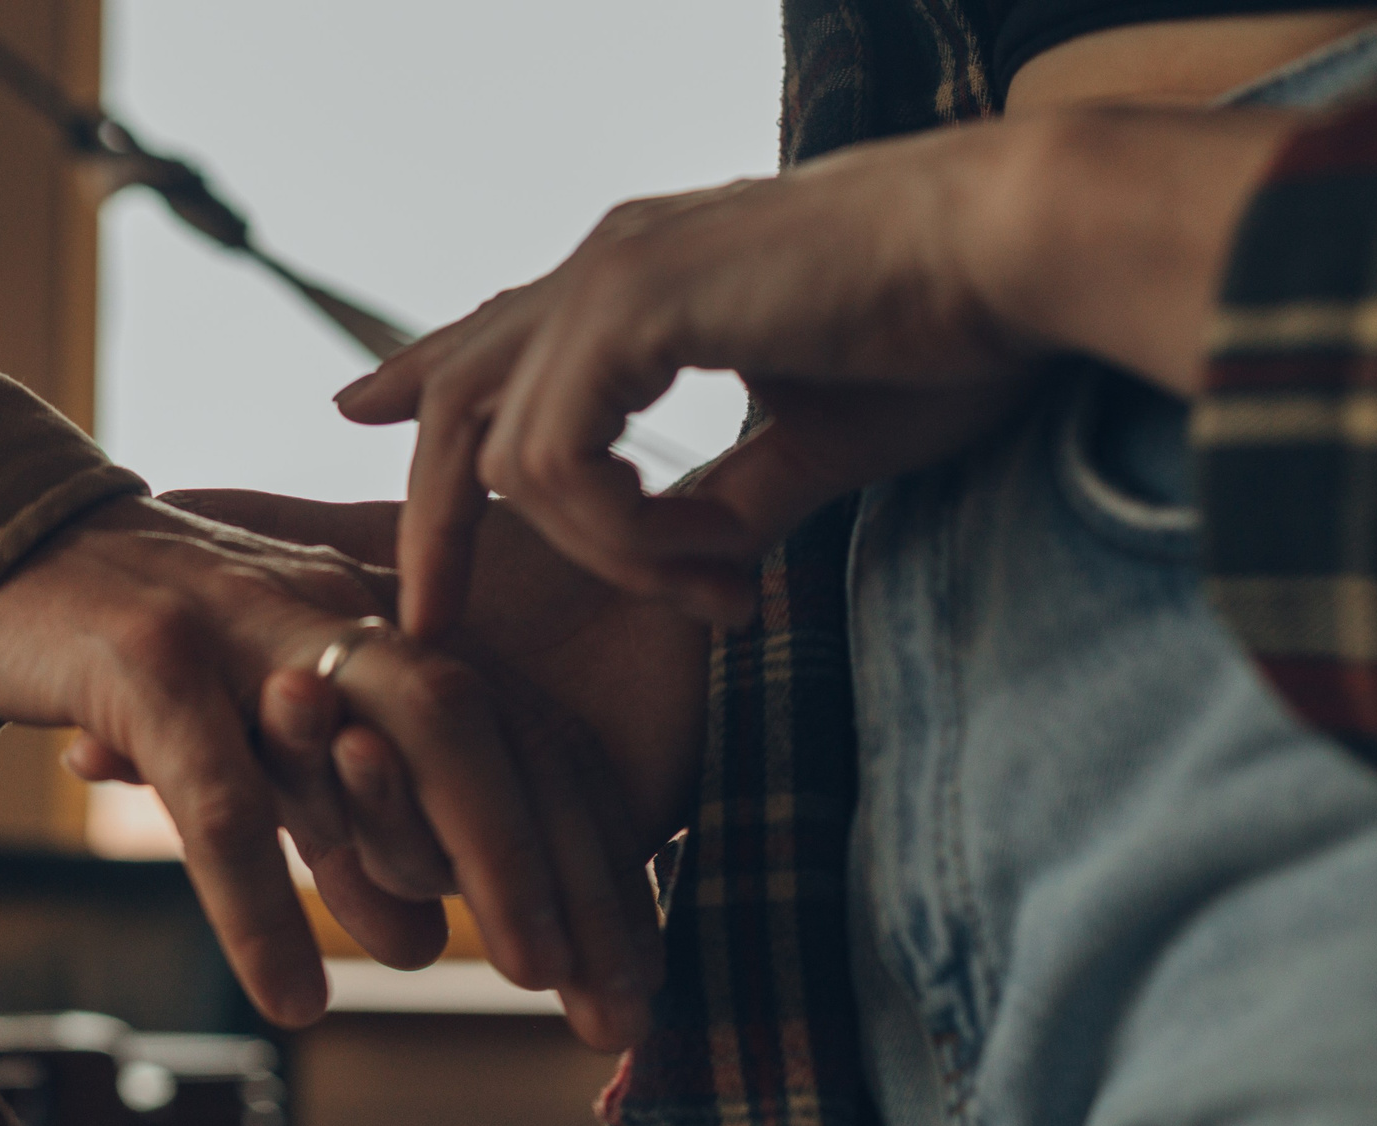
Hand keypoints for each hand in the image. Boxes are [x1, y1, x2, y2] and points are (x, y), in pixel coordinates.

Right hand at [0, 495, 662, 1030]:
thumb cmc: (134, 648)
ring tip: (512, 979)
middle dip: (562, 860)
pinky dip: (263, 897)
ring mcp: (248, 623)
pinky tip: (293, 999)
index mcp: (380, 618)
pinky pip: (223, 792)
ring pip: (392, 739)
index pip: (522, 736)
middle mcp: (337, 607)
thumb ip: (346, 815)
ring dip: (460, 863)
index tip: (627, 988)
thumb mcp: (267, 728)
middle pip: (491, 728)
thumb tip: (425, 943)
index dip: (588, 860)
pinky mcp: (144, 654)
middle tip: (604, 998)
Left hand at [335, 106, 1300, 633]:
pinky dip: (620, 535)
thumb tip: (703, 552)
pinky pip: (555, 462)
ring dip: (605, 554)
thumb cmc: (947, 334)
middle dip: (433, 521)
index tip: (357, 415)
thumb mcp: (814, 438)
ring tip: (715, 585)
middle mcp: (606, 263)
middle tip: (429, 618)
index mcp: (640, 273)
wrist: (1019, 255)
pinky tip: (714, 554)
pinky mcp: (633, 304)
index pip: (495, 335)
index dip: (419, 377)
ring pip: (509, 459)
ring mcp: (611, 275)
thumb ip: (733, 491)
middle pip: (456, 400)